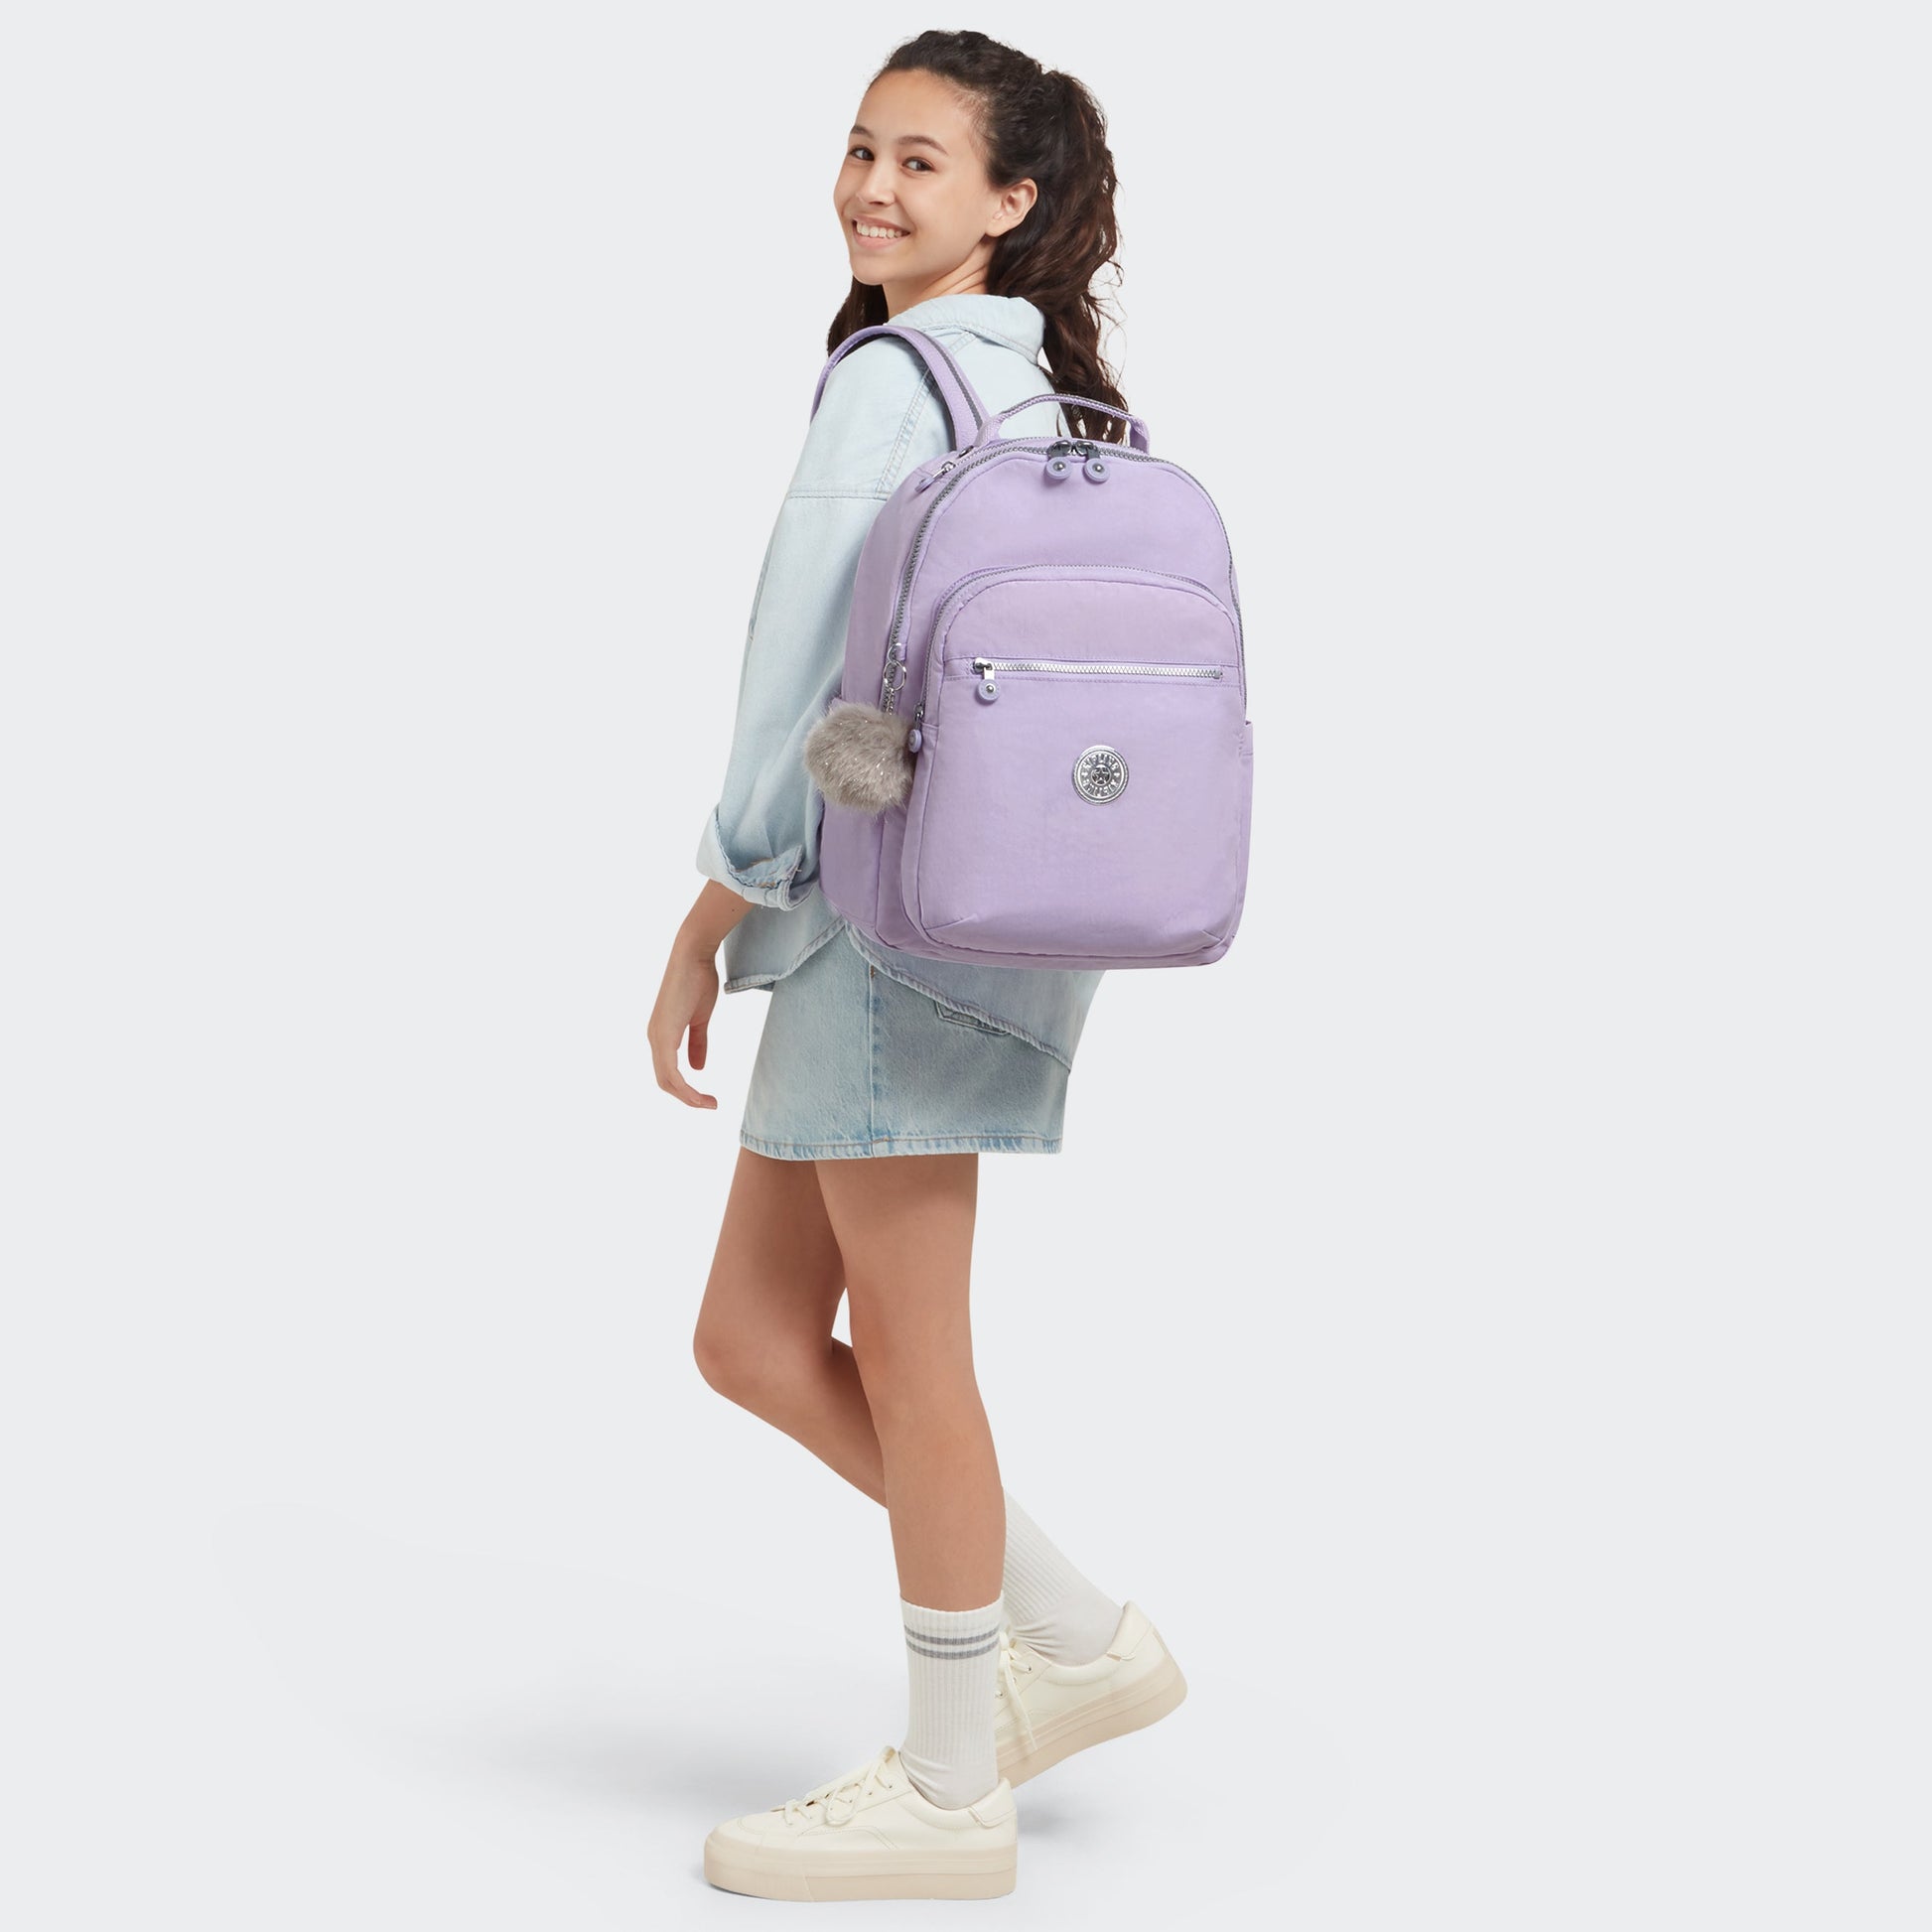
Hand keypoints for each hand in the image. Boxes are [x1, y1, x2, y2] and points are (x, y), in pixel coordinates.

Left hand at [650, 932, 721, 1108]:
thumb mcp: (700, 1019)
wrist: (694, 956)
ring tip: (709, 1104)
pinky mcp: (664, 1034)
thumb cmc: (698, 980)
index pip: (668, 1073)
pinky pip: (670, 1071)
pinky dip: (685, 1087)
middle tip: (711, 1105)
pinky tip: (698, 1094)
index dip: (686, 1090)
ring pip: (666, 1080)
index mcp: (662, 1035)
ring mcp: (657, 1037)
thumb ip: (697, 1043)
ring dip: (688, 1097)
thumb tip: (698, 1068)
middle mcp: (655, 1038)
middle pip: (664, 1082)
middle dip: (687, 1098)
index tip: (707, 1098)